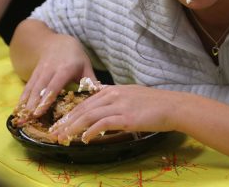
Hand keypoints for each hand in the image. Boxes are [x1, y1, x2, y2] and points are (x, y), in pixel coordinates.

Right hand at [15, 37, 95, 119]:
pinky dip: (22, 98)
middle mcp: (50, 69)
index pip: (54, 85)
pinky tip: (18, 110)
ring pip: (31, 88)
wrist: (58, 41)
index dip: (46, 99)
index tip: (39, 112)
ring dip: (25, 103)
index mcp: (65, 68)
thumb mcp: (86, 66)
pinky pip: (27, 86)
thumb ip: (91, 81)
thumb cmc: (75, 57)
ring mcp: (40, 70)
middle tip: (28, 120)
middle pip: (40, 88)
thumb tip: (101, 95)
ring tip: (21, 118)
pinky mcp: (34, 73)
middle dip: (33, 105)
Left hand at [49, 84, 181, 144]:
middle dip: (66, 121)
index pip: (86, 101)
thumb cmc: (156, 104)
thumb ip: (117, 100)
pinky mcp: (126, 117)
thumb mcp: (133, 96)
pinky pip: (102, 123)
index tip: (61, 122)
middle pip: (84, 108)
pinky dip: (90, 131)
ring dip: (73, 127)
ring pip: (89, 115)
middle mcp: (114, 95)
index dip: (71, 112)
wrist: (173, 106)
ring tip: (63, 137)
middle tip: (55, 132)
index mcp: (114, 89)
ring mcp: (119, 105)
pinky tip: (84, 139)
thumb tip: (105, 111)